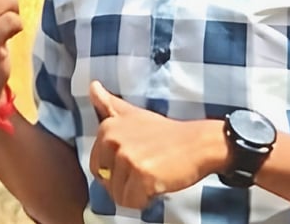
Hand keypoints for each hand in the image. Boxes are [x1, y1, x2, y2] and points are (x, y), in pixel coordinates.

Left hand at [88, 81, 228, 209]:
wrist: (197, 143)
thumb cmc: (166, 133)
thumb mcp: (134, 114)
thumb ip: (110, 104)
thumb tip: (92, 86)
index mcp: (107, 128)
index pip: (97, 167)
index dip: (117, 170)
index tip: (137, 158)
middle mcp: (113, 141)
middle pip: (106, 182)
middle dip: (125, 183)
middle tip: (146, 167)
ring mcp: (127, 158)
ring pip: (118, 195)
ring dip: (136, 192)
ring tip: (153, 174)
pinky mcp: (142, 175)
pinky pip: (132, 202)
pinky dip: (145, 200)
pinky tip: (158, 183)